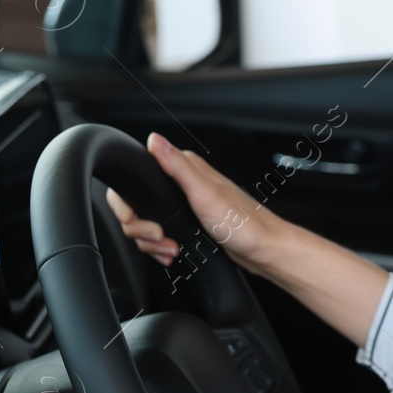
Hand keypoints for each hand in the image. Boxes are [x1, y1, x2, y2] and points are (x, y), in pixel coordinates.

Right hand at [106, 133, 283, 274]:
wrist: (264, 252)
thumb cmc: (245, 224)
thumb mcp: (205, 193)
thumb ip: (178, 167)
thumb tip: (155, 140)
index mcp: (186, 170)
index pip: (137, 177)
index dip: (128, 202)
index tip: (137, 218)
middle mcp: (183, 186)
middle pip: (136, 205)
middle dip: (141, 228)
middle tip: (160, 236)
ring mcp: (184, 208)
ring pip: (146, 225)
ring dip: (153, 243)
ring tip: (172, 248)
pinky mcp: (187, 227)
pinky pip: (159, 238)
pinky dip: (161, 249)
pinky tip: (174, 253)